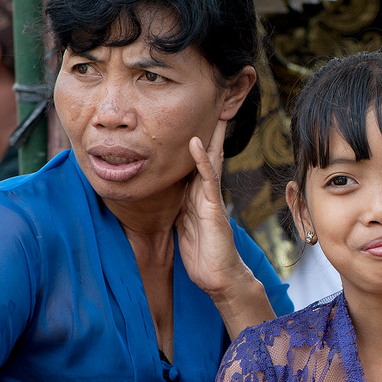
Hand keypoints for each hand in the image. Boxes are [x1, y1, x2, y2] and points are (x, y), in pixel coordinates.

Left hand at [176, 119, 252, 295]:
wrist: (219, 278)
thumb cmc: (203, 256)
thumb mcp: (182, 228)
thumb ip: (178, 210)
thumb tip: (163, 199)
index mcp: (196, 196)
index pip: (196, 162)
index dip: (195, 140)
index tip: (192, 117)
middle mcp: (205, 192)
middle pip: (208, 154)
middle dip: (211, 130)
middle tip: (215, 103)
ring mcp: (211, 198)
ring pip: (212, 160)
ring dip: (212, 135)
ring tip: (215, 111)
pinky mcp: (214, 208)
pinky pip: (207, 179)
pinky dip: (202, 159)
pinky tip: (196, 142)